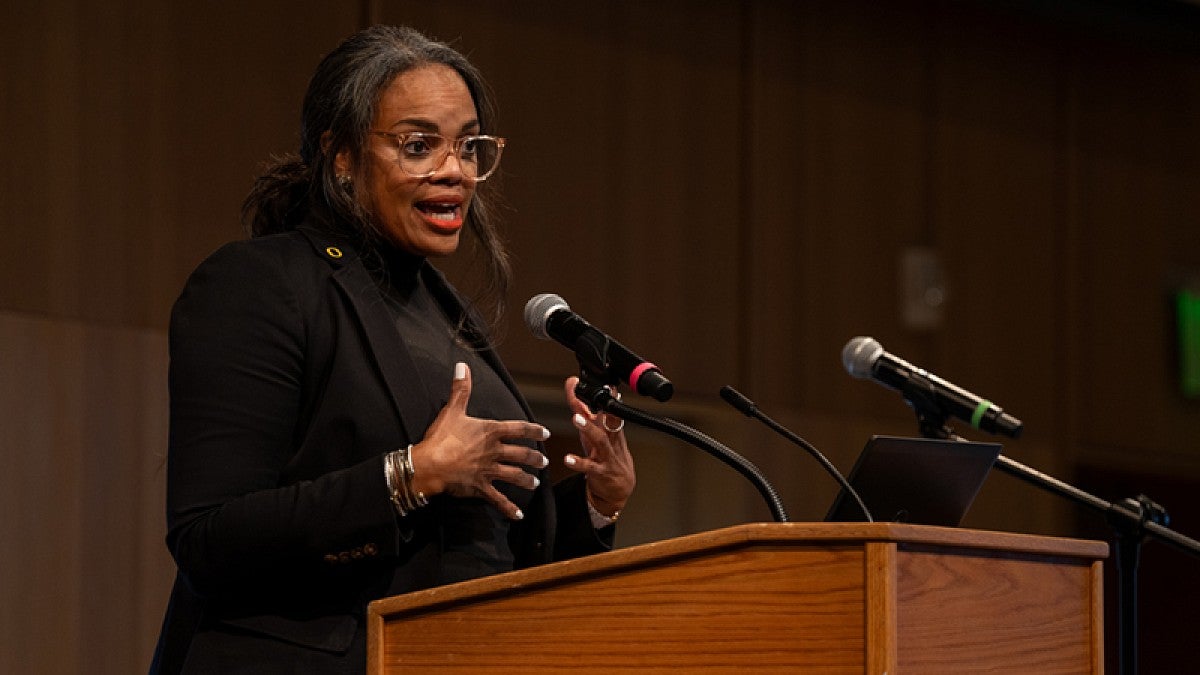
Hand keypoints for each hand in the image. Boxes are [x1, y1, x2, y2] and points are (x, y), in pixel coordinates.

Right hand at [410, 363, 549, 519]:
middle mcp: (495, 451)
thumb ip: (461, 389)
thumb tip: (462, 366)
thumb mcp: (452, 410)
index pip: (519, 429)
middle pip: (522, 454)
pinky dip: (509, 508)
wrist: (429, 464)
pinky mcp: (481, 487)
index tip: (546, 433)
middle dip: (535, 458)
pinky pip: (498, 499)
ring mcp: (489, 470)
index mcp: (491, 431)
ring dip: (527, 480)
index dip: (534, 430)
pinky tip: (518, 515)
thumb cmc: (441, 437)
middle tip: (544, 461)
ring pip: (515, 476)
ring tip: (535, 483)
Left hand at [562, 376, 635, 516]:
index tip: (606, 384)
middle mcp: (611, 439)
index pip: (611, 408)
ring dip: (588, 429)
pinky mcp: (600, 472)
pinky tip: (568, 459)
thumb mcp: (595, 431)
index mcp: (611, 428)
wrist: (619, 488)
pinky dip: (578, 462)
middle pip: (611, 421)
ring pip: (600, 440)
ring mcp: (607, 455)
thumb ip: (582, 408)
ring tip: (576, 418)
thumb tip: (572, 386)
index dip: (609, 396)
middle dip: (604, 408)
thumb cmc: (606, 455)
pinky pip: (589, 467)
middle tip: (592, 395)